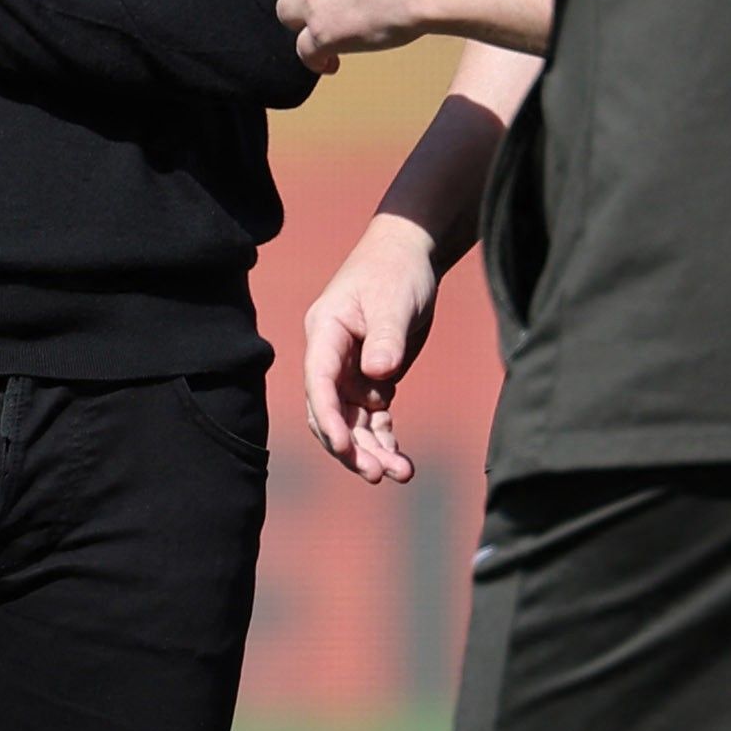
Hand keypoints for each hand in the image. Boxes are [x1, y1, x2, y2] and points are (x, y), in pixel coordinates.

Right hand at [302, 216, 443, 482]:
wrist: (411, 256)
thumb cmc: (397, 271)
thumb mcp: (394, 301)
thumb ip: (386, 337)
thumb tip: (379, 375)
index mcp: (325, 333)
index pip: (319, 382)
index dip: (329, 417)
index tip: (344, 446)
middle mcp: (331, 357)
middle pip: (330, 411)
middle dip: (349, 446)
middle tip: (374, 474)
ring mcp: (350, 371)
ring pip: (353, 422)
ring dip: (372, 450)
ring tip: (400, 474)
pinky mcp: (372, 379)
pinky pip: (373, 419)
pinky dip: (385, 440)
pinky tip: (401, 462)